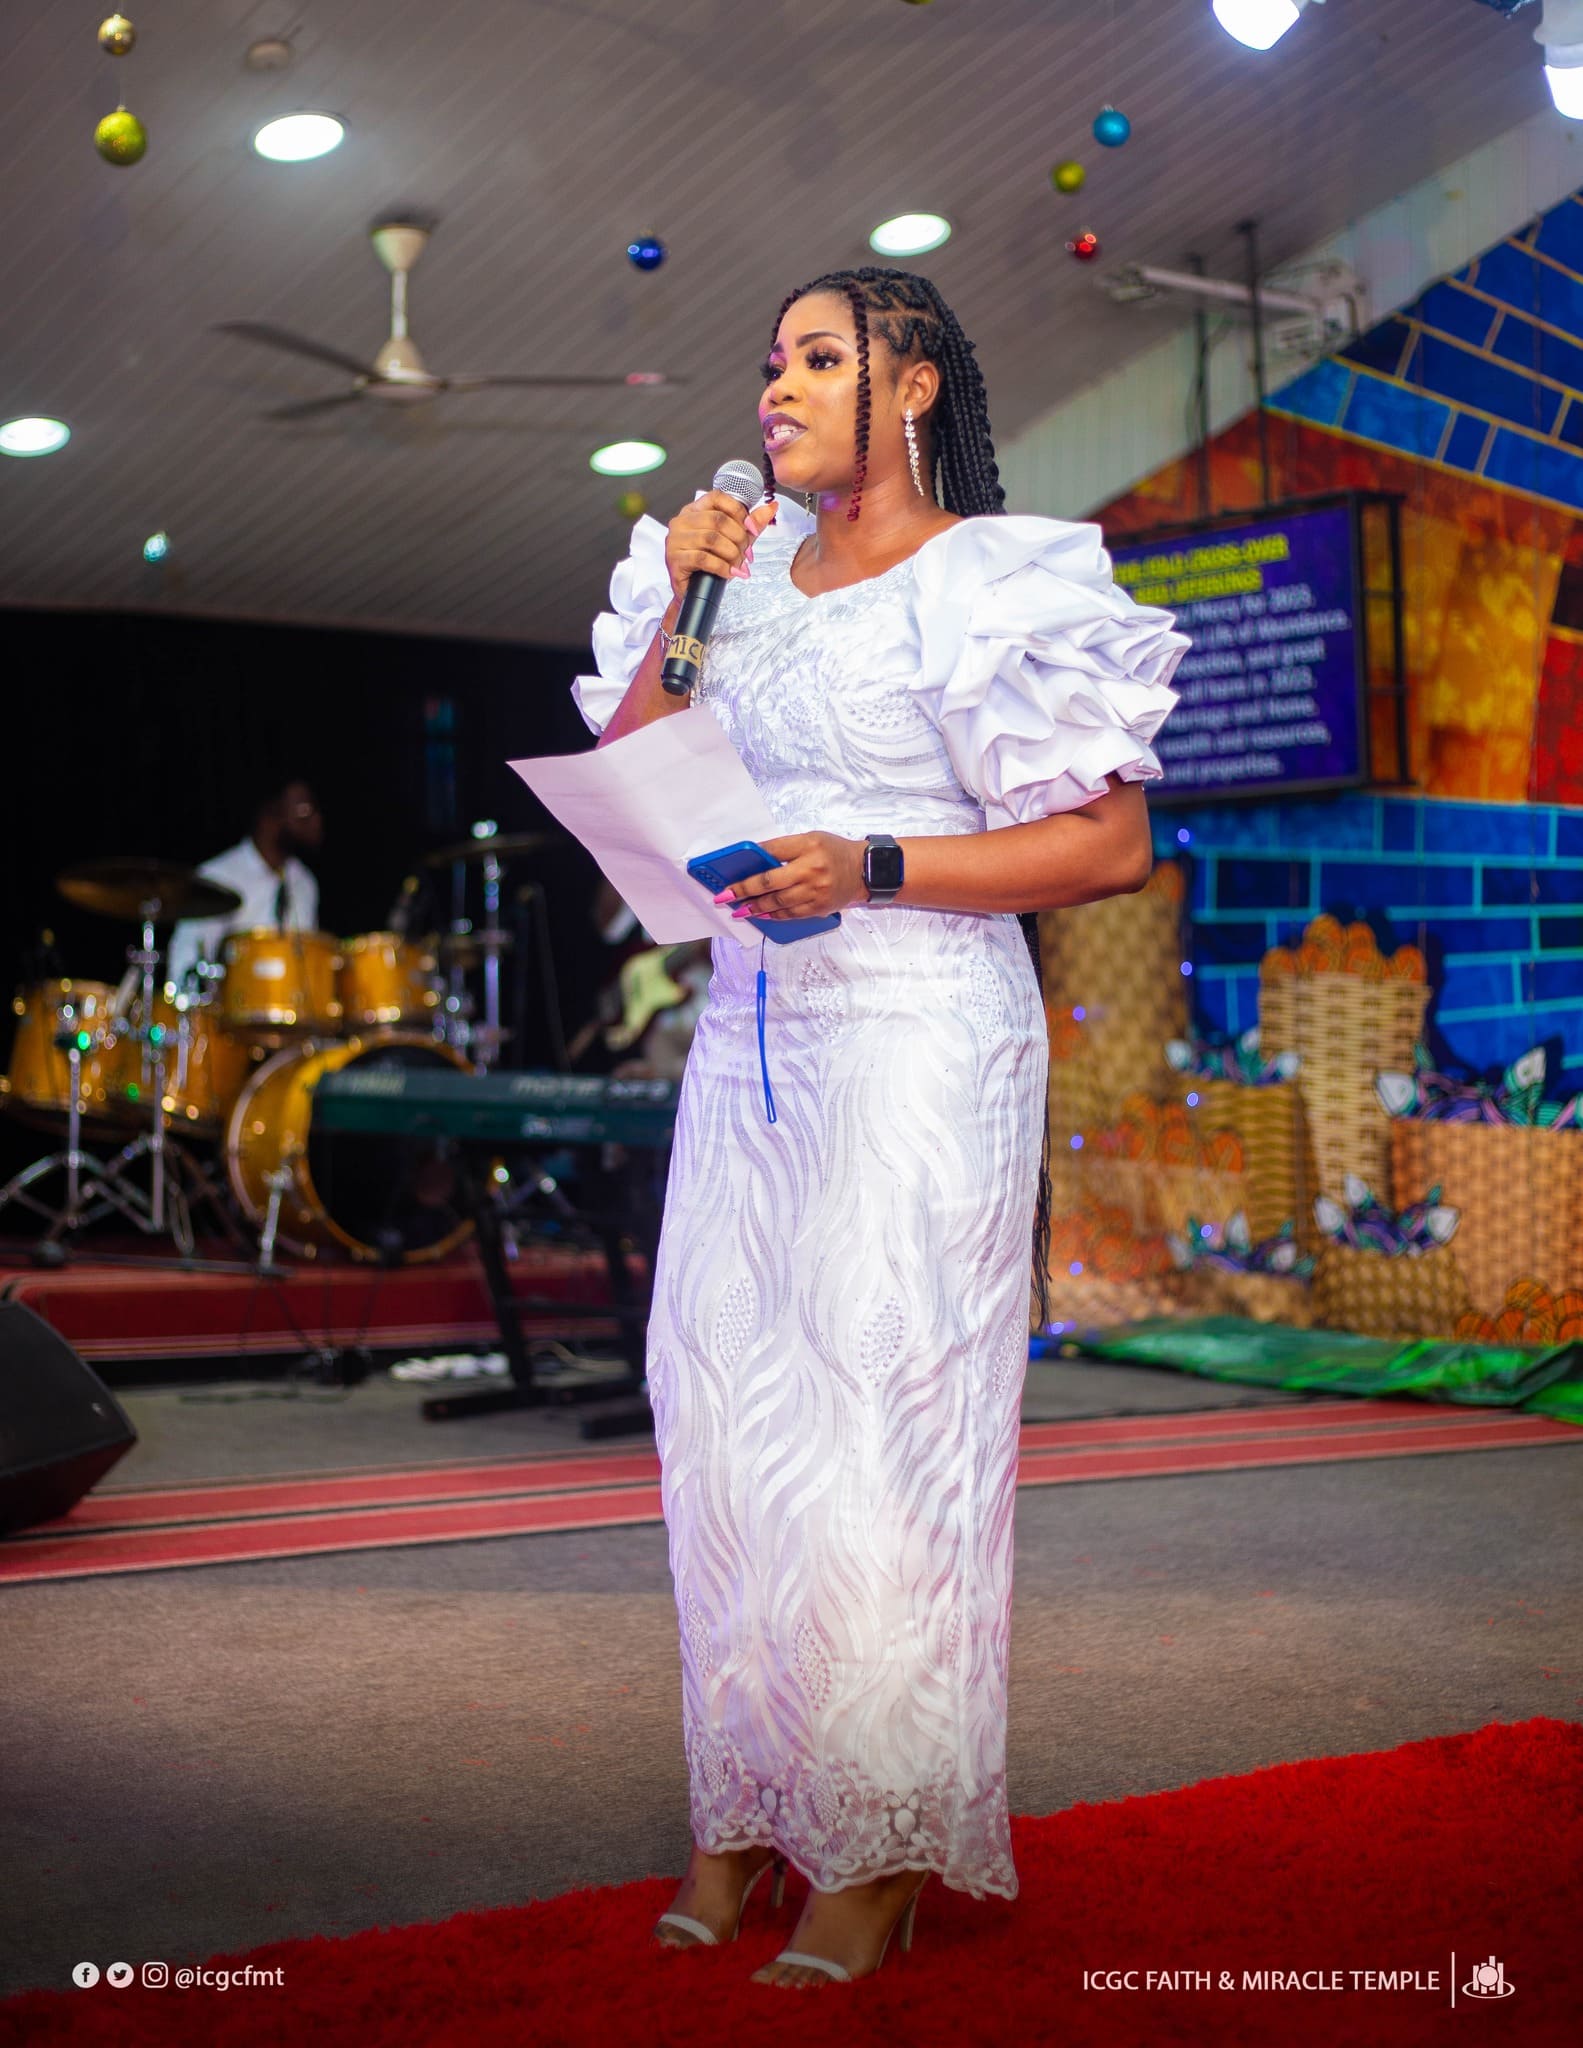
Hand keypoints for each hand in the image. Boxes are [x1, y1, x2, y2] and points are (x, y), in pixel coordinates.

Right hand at [664, 491, 777, 601]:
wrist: (695, 594)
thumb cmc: (710, 566)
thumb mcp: (734, 541)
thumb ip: (751, 524)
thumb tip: (771, 507)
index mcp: (694, 511)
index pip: (718, 497)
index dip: (739, 512)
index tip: (752, 529)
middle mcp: (682, 522)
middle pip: (718, 519)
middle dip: (739, 538)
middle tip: (746, 553)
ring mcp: (675, 540)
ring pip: (712, 539)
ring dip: (732, 554)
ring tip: (737, 564)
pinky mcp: (674, 559)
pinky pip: (703, 558)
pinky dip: (722, 566)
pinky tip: (728, 572)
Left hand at [714, 834, 867, 920]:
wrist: (865, 871)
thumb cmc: (834, 852)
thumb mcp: (811, 839)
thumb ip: (785, 849)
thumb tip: (756, 863)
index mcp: (808, 845)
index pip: (771, 852)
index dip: (749, 863)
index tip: (729, 873)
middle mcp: (811, 869)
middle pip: (770, 881)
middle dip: (743, 891)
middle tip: (724, 897)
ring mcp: (815, 891)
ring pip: (778, 902)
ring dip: (755, 907)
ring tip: (739, 910)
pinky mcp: (819, 907)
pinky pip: (791, 914)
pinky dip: (773, 915)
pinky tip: (761, 914)